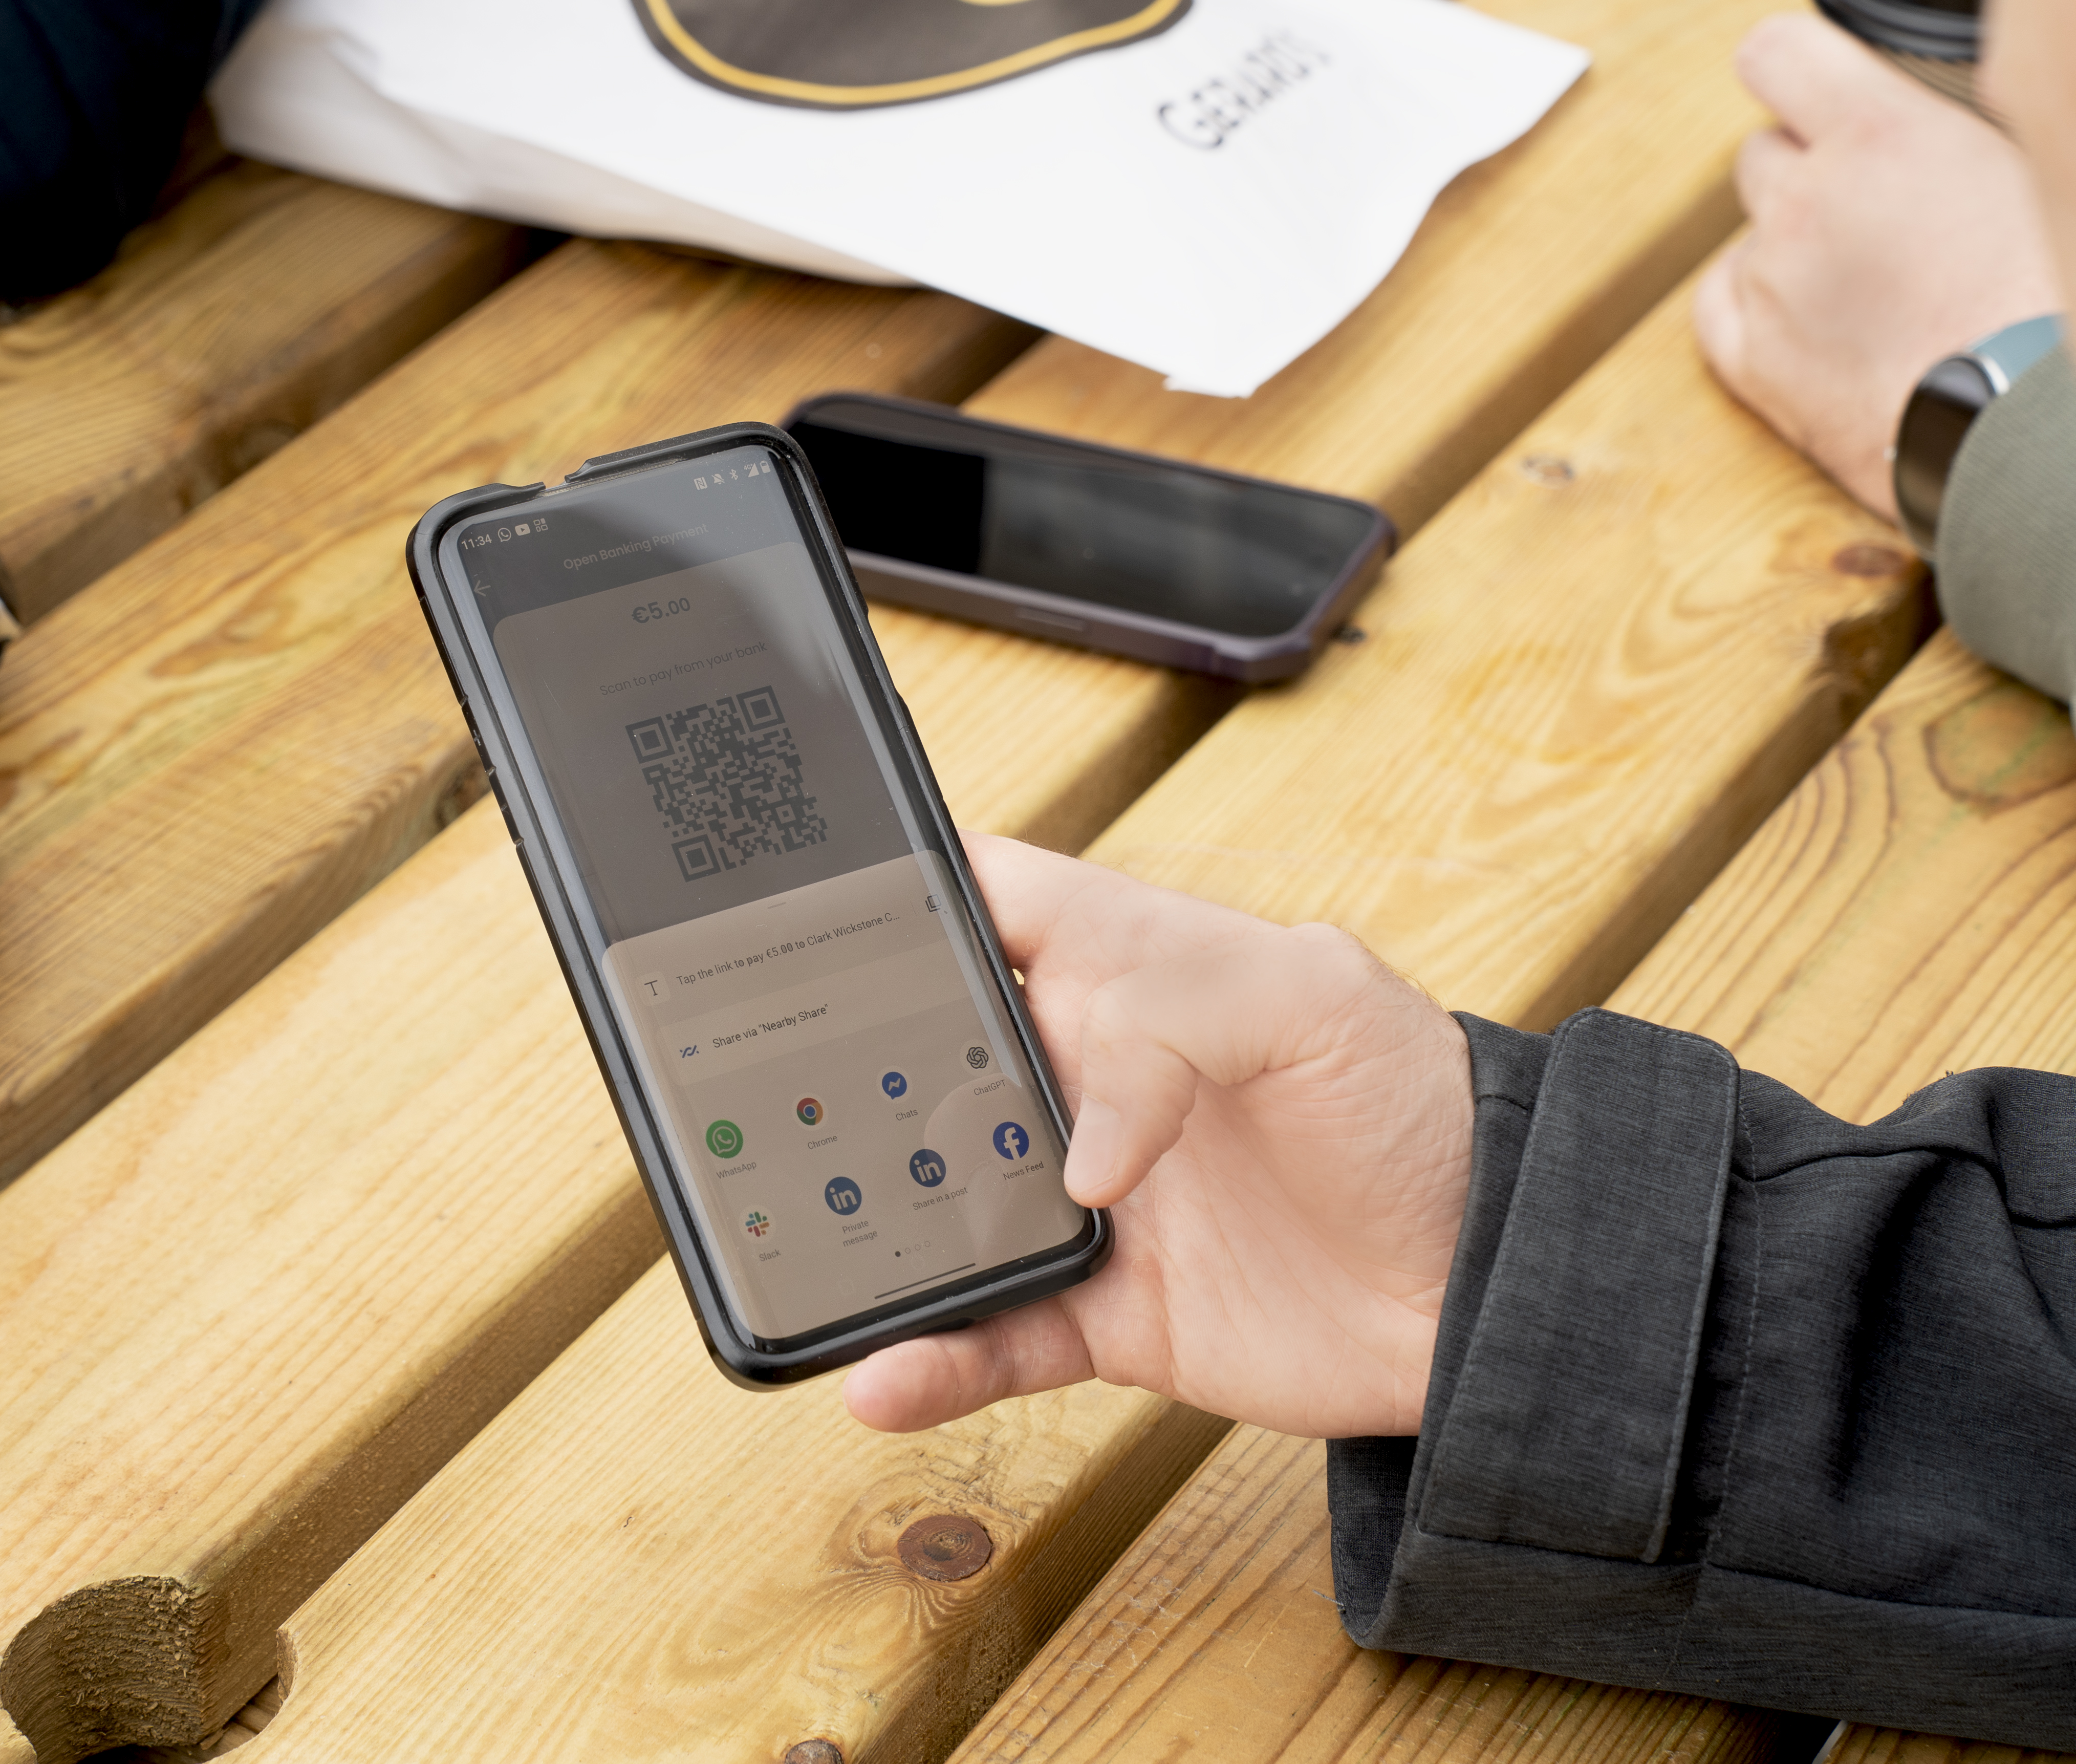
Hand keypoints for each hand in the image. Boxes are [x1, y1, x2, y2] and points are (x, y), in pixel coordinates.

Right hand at [842, 837, 1474, 1438]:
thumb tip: (1078, 1158)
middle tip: (773, 1098)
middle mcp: (1085, 1079)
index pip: (985, 903)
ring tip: (800, 1246)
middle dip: (843, 1072)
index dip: (897, 894)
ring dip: (868, 1224)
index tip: (802, 907)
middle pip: (923, 1056)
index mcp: (1126, 970)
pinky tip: (883, 1375)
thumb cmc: (1418, 1107)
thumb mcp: (1315, 998)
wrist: (1495, 1288)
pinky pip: (991, 1337)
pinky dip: (932, 1360)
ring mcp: (1084, 1199)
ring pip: (937, 1203)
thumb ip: (1178, 1024)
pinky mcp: (1106, 1313)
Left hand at [1693, 14, 2060, 520]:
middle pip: (1763, 153)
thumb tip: (1886, 126)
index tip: (1803, 89)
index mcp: (1877, 137)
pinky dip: (1752, 301)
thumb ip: (1925, 133)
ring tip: (1867, 283)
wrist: (2018, 419)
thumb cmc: (2033, 295)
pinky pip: (1717, 300)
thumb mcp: (2009, 169)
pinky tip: (1812, 317)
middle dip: (1807, 171)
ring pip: (1749, 232)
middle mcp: (1805, 202)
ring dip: (1790, 243)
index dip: (1789, 70)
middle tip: (1872, 213)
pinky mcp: (1747, 357)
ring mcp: (1768, 282)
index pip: (1777, 55)